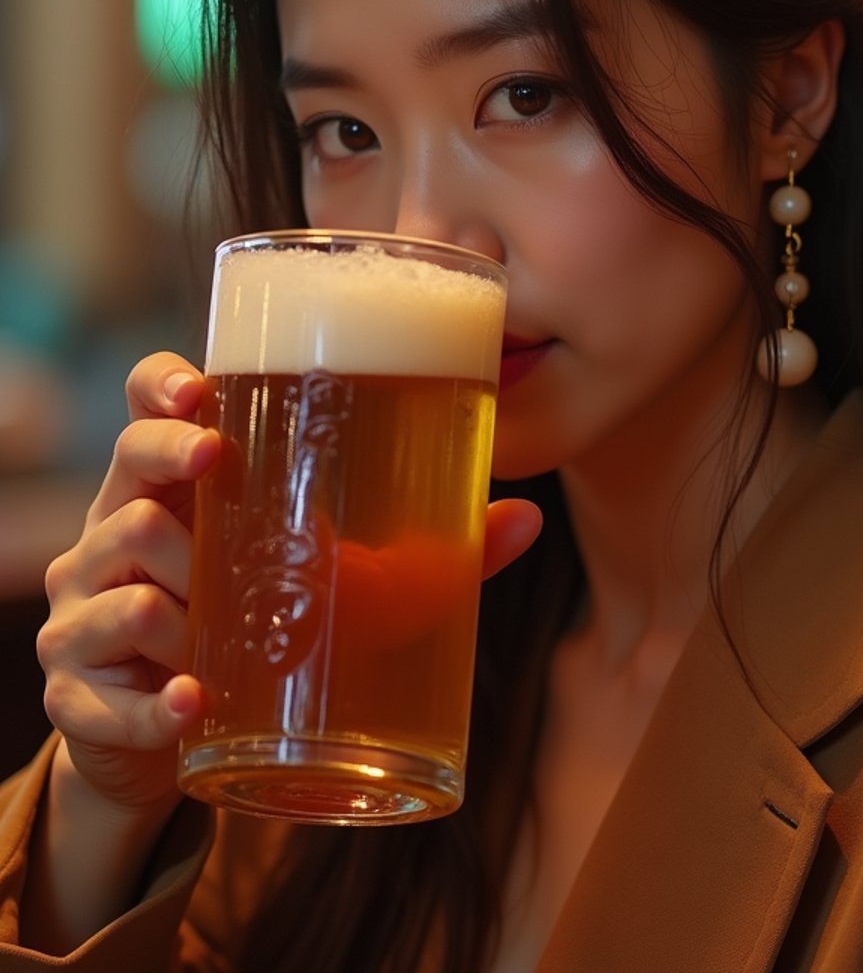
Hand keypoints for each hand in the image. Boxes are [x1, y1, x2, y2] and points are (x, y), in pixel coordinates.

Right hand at [37, 353, 542, 822]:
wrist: (172, 733)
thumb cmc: (254, 623)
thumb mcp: (328, 578)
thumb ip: (423, 552)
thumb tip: (527, 517)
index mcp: (181, 485)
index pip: (147, 406)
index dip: (161, 387)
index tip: (201, 390)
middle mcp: (119, 527)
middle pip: (123, 469)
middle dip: (163, 459)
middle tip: (213, 465)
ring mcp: (88, 607)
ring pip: (115, 579)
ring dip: (170, 601)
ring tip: (212, 628)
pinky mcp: (77, 689)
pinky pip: (102, 689)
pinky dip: (151, 699)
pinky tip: (190, 701)